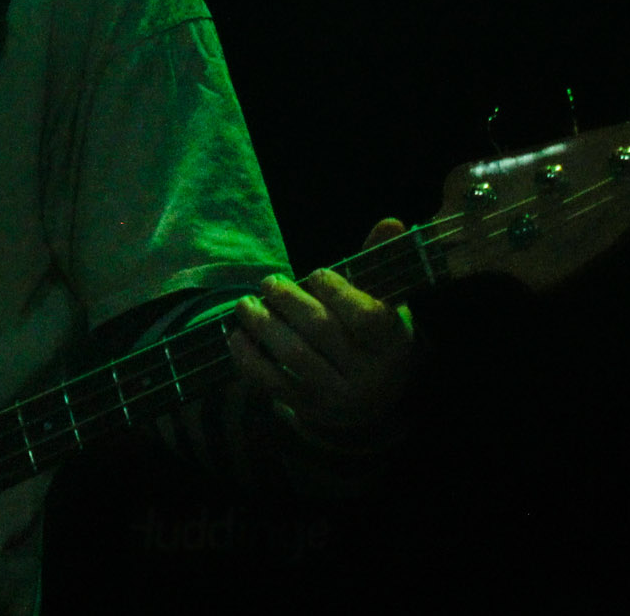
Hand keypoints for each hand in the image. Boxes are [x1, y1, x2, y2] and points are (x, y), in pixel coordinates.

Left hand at [227, 218, 414, 446]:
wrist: (371, 400)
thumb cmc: (371, 336)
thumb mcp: (382, 302)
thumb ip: (378, 262)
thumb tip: (391, 221)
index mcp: (393, 344)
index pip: (367, 318)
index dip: (338, 292)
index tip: (316, 273)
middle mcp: (369, 375)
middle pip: (323, 332)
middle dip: (289, 302)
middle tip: (268, 282)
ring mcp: (337, 397)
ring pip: (294, 356)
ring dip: (263, 325)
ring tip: (245, 304)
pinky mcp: (308, 409)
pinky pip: (273, 383)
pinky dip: (249, 359)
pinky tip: (236, 336)